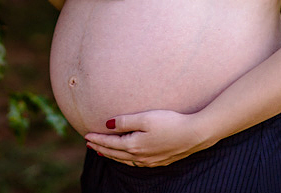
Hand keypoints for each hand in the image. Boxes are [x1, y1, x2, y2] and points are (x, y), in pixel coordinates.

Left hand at [84, 109, 213, 166]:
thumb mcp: (145, 118)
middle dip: (101, 148)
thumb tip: (107, 124)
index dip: (97, 139)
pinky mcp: (160, 161)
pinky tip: (127, 157)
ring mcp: (150, 161)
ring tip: (102, 151)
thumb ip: (125, 122)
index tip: (85, 135)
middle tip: (89, 144)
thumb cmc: (170, 122)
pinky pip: (136, 163)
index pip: (110, 143)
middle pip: (115, 153)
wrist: (195, 134)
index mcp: (134, 145)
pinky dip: (126, 160)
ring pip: (125, 160)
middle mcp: (140, 156)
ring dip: (112, 155)